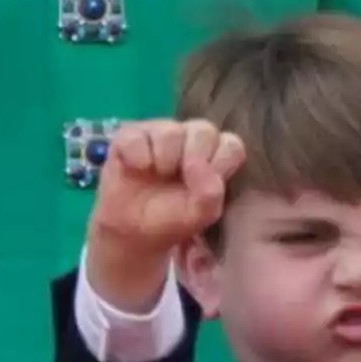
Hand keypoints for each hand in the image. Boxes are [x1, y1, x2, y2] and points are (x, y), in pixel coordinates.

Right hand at [86, 119, 246, 311]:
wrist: (131, 230)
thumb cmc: (170, 219)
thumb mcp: (198, 216)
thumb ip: (210, 194)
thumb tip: (198, 164)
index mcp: (213, 157)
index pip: (231, 145)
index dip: (220, 163)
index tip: (204, 186)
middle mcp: (189, 139)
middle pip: (204, 130)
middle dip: (194, 157)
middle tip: (181, 178)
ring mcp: (159, 133)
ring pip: (170, 131)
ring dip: (164, 157)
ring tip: (156, 174)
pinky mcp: (129, 135)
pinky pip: (136, 136)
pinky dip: (136, 154)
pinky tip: (135, 169)